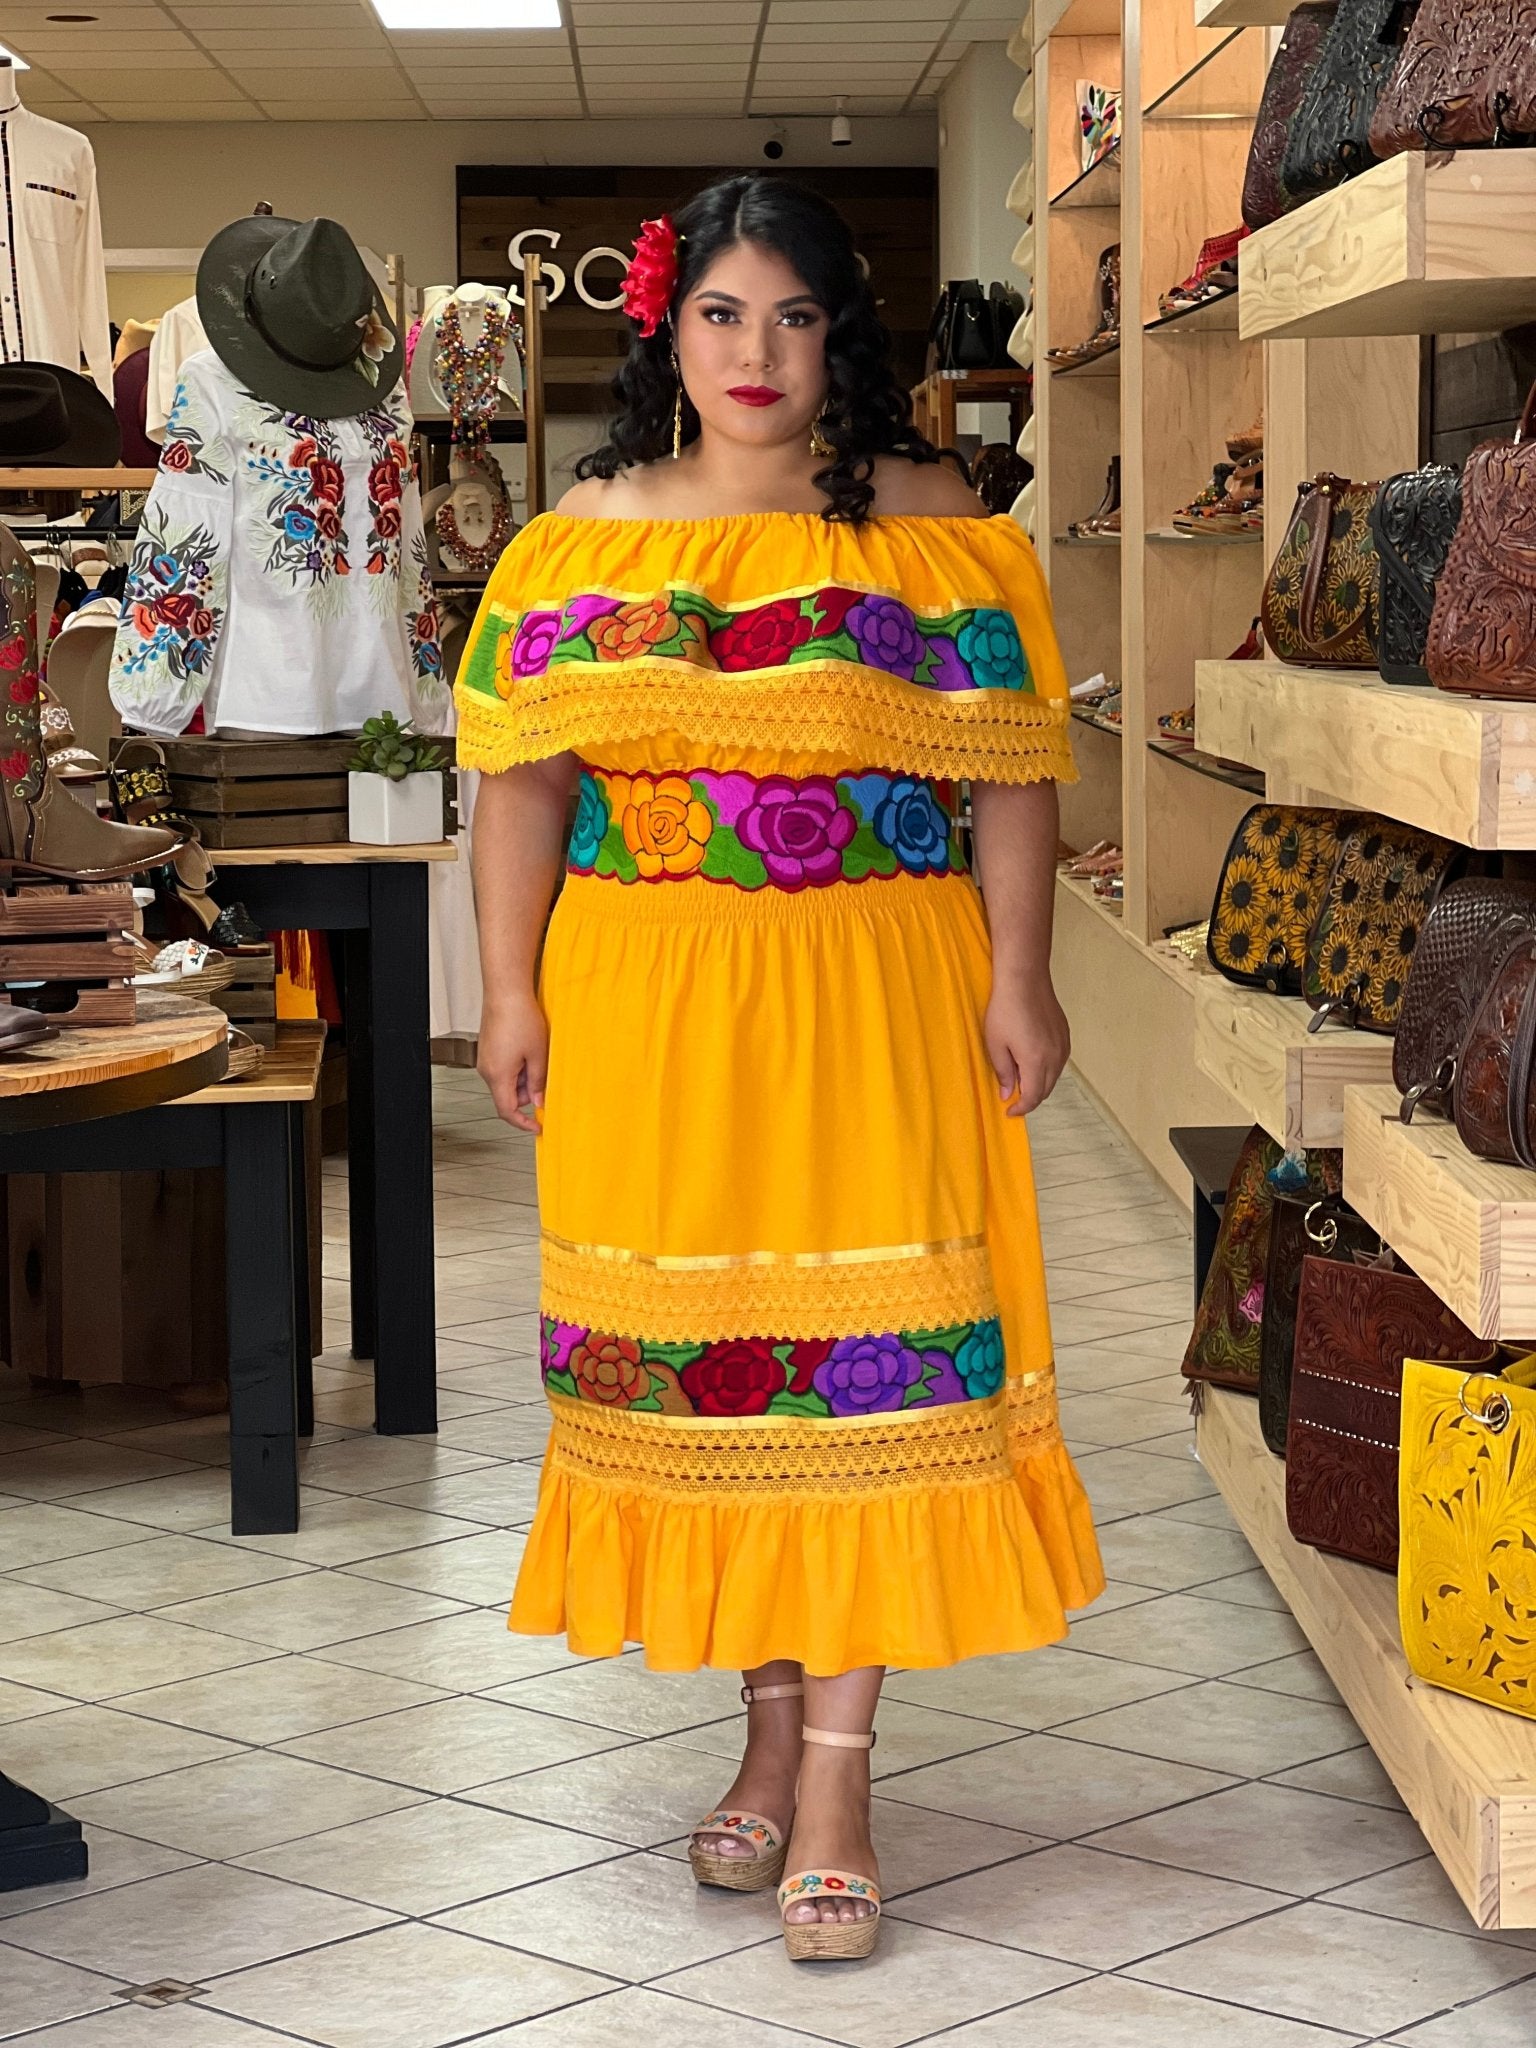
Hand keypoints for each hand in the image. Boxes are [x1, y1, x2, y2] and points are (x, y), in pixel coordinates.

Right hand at [477, 991, 548, 1134]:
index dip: (523, 1122)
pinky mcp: (488, 1049)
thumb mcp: (538, 1054)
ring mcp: (486, 1059)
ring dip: (524, 1077)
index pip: (507, 1111)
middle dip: (528, 1093)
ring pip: (507, 1081)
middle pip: (508, 1096)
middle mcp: (487, 1069)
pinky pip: (503, 1068)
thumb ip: (538, 1082)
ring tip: (537, 1056)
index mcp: (498, 1075)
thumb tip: (539, 1100)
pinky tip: (528, 1049)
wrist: (506, 992)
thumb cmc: (520, 1017)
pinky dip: (518, 1067)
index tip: (537, 1126)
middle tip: (545, 1077)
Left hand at [984, 980, 1069, 1116]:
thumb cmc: (1005, 1009)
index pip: (1033, 1096)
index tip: (1009, 1111)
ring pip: (1054, 1076)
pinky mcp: (1065, 1034)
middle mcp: (1055, 1057)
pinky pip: (1058, 1062)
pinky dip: (1047, 1070)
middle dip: (1030, 1098)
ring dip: (1040, 1084)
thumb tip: (1008, 1093)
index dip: (1021, 1108)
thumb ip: (1003, 1072)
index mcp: (1036, 1061)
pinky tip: (1033, 1063)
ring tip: (1021, 1080)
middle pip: (1046, 1089)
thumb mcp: (995, 1044)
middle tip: (1013, 1097)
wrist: (1024, 979)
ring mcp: (1063, 1045)